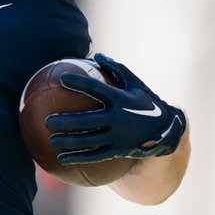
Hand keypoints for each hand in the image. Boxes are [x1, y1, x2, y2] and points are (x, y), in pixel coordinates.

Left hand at [44, 53, 185, 162]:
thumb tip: (97, 55)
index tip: (61, 79)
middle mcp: (118, 118)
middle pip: (87, 121)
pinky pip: (95, 156)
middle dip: (66, 121)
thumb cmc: (147, 103)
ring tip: (50, 140)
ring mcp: (118, 137)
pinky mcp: (118, 151)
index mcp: (120, 99)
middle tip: (47, 120)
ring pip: (89, 141)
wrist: (167, 130)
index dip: (78, 82)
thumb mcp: (136, 84)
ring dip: (68, 141)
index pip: (96, 88)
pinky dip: (78, 157)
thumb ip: (117, 70)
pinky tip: (61, 158)